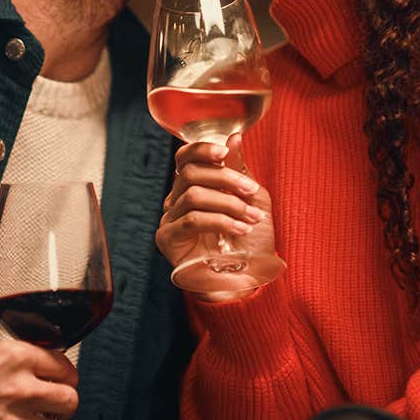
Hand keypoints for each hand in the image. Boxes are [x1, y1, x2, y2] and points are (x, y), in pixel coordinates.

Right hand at [0, 339, 77, 419]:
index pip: (61, 362)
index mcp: (14, 356)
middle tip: (60, 392)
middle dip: (67, 394)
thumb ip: (12, 353)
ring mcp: (13, 414)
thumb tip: (30, 358)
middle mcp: (19, 386)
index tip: (60, 371)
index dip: (63, 368)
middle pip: (68, 394)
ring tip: (49, 415)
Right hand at [155, 134, 274, 274]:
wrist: (246, 281)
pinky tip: (239, 229)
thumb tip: (233, 138)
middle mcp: (175, 201)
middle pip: (190, 173)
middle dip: (226, 178)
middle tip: (252, 191)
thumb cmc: (249, 242)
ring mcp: (169, 220)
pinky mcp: (168, 240)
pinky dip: (220, 220)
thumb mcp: (250, 200)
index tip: (226, 152)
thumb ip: (237, 169)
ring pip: (193, 196)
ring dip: (229, 203)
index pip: (184, 158)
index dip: (201, 150)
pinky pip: (192, 220)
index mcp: (191, 188)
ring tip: (252, 218)